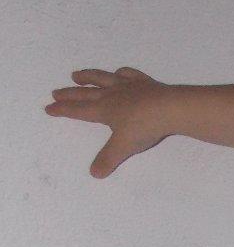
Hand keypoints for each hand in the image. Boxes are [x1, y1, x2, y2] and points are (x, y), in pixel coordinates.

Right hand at [44, 66, 170, 177]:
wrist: (171, 108)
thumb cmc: (144, 127)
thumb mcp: (124, 147)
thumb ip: (108, 159)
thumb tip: (95, 173)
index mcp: (104, 109)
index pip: (78, 110)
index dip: (63, 110)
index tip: (49, 108)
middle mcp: (112, 94)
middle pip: (86, 93)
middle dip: (69, 94)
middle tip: (55, 92)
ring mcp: (128, 86)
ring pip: (103, 78)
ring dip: (88, 76)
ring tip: (76, 75)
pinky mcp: (144, 83)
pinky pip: (128, 74)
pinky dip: (120, 73)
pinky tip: (118, 73)